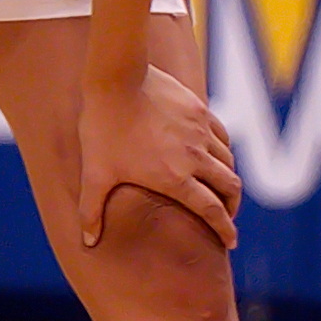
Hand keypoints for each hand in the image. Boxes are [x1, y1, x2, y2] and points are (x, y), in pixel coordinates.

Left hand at [77, 64, 240, 251]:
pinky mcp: (199, 110)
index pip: (211, 211)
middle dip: (233, 208)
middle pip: (229, 188)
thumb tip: (88, 242)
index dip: (225, 230)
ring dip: (229, 180)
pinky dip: (224, 152)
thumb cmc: (104, 128)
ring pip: (229, 162)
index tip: (230, 242)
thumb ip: (92, 210)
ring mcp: (200, 132)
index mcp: (175, 178)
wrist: (117, 79)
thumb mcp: (95, 172)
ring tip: (222, 189)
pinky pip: (222, 137)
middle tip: (227, 217)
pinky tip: (216, 155)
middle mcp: (195, 157)